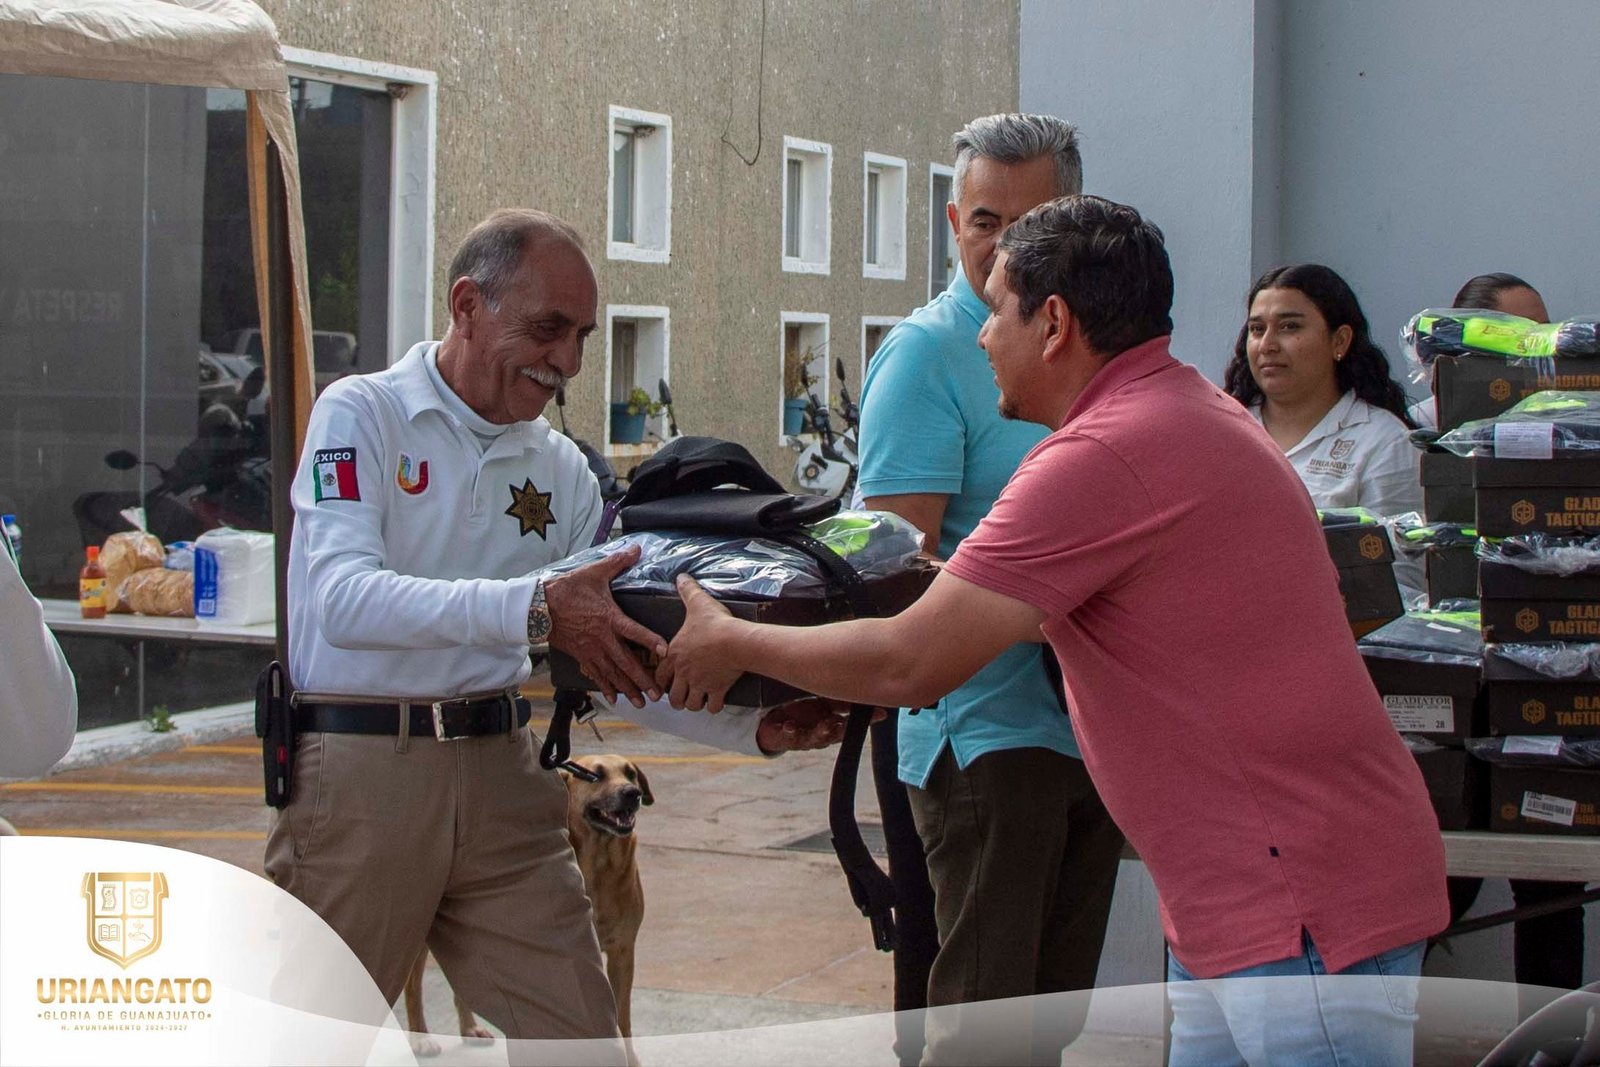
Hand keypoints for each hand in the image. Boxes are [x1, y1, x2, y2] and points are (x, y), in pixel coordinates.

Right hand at [545, 544, 667, 707]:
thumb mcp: (594, 573)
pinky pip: (595, 675)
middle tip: (657, 693)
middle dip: (643, 679)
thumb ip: (617, 562)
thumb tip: (636, 549)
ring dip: (627, 688)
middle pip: (626, 662)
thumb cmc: (568, 589)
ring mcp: (591, 650)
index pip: (634, 631)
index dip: (651, 641)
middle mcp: (602, 638)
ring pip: (612, 673)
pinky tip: (614, 698)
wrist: (539, 607)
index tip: (666, 652)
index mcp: (609, 618)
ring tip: (641, 701)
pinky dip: (605, 687)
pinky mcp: (581, 656)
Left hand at [655, 575, 742, 712]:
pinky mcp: (717, 690)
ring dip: (693, 704)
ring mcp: (700, 684)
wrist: (735, 640)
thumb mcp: (698, 603)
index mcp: (675, 655)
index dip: (661, 681)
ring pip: (690, 704)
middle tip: (682, 695)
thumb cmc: (715, 623)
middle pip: (673, 697)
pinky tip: (716, 701)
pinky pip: (712, 707)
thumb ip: (687, 590)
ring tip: (698, 699)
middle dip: (676, 698)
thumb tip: (681, 576)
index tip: (666, 683)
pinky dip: (713, 706)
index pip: (659, 676)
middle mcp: (684, 673)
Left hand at [756, 698, 885, 754]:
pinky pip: (789, 736)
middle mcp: (822, 736)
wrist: (775, 724)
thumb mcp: (824, 704)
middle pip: (836, 734)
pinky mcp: (786, 738)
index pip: (853, 724)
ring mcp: (805, 738)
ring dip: (821, 731)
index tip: (880, 714)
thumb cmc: (805, 714)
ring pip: (816, 737)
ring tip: (825, 723)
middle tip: (849, 720)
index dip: (867, 721)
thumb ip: (844, 702)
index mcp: (834, 727)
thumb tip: (871, 698)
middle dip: (843, 728)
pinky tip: (789, 725)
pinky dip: (790, 730)